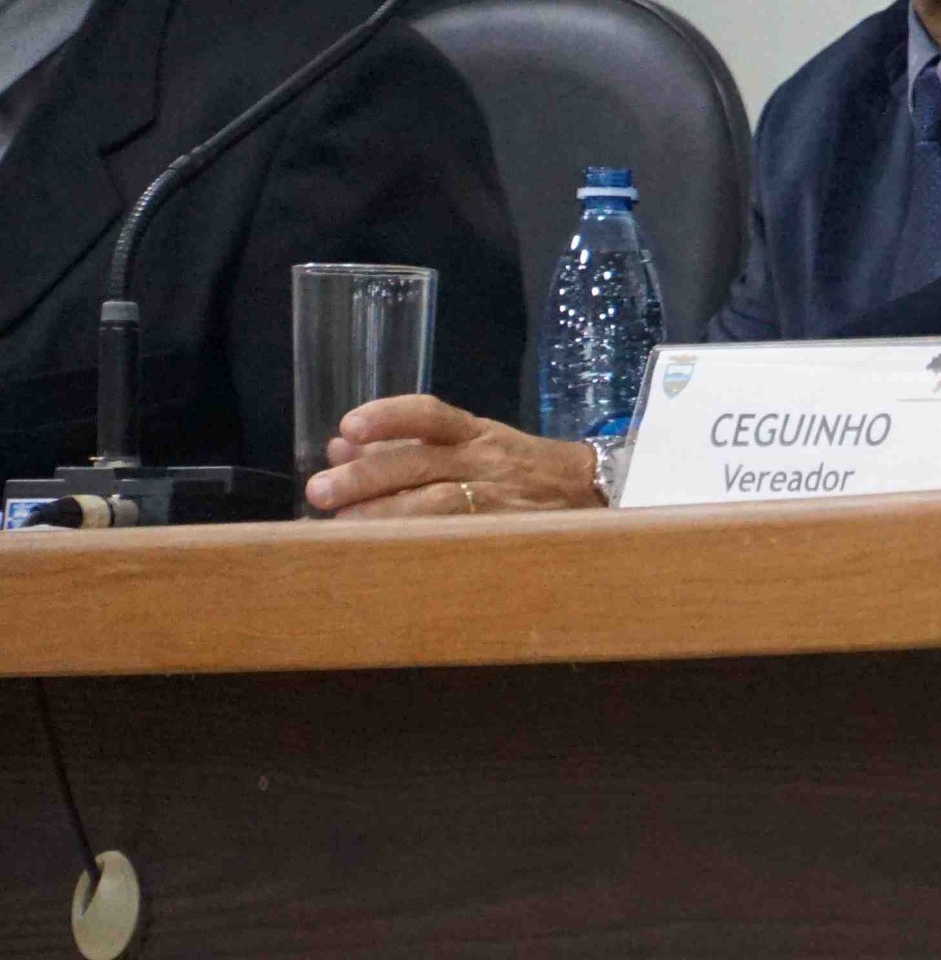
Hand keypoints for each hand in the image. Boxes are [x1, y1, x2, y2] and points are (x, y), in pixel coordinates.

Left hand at [305, 395, 602, 516]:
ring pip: (435, 504)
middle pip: (420, 463)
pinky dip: (420, 543)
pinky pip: (460, 538)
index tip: (347, 429)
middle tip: (320, 492)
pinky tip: (386, 552)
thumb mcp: (471, 443)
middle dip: (366, 476)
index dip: (388, 418)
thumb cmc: (517, 467)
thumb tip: (340, 447)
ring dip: (384, 514)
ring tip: (340, 528)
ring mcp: (498, 498)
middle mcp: (485, 459)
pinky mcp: (506, 532)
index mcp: (476, 433)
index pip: (430, 416)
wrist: (592, 491)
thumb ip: (408, 446)